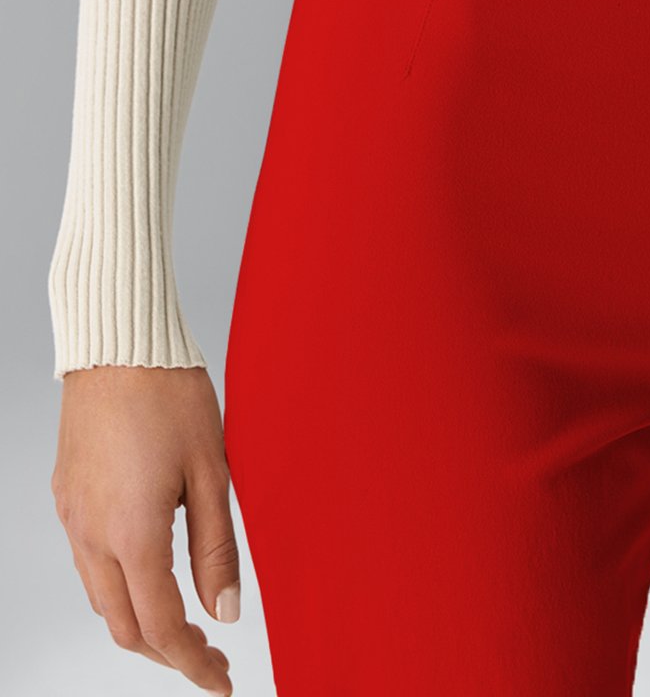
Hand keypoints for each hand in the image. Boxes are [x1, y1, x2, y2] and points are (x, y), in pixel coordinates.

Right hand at [51, 364, 238, 694]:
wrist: (119, 342)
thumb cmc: (169, 394)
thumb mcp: (212, 472)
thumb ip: (217, 548)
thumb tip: (226, 610)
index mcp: (133, 534)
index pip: (163, 628)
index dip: (194, 664)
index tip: (222, 681)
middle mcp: (92, 534)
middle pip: (125, 626)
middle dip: (169, 652)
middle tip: (211, 654)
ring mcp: (74, 515)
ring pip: (102, 598)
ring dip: (142, 621)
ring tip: (187, 617)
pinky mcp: (67, 495)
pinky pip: (88, 561)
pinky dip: (119, 586)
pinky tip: (150, 570)